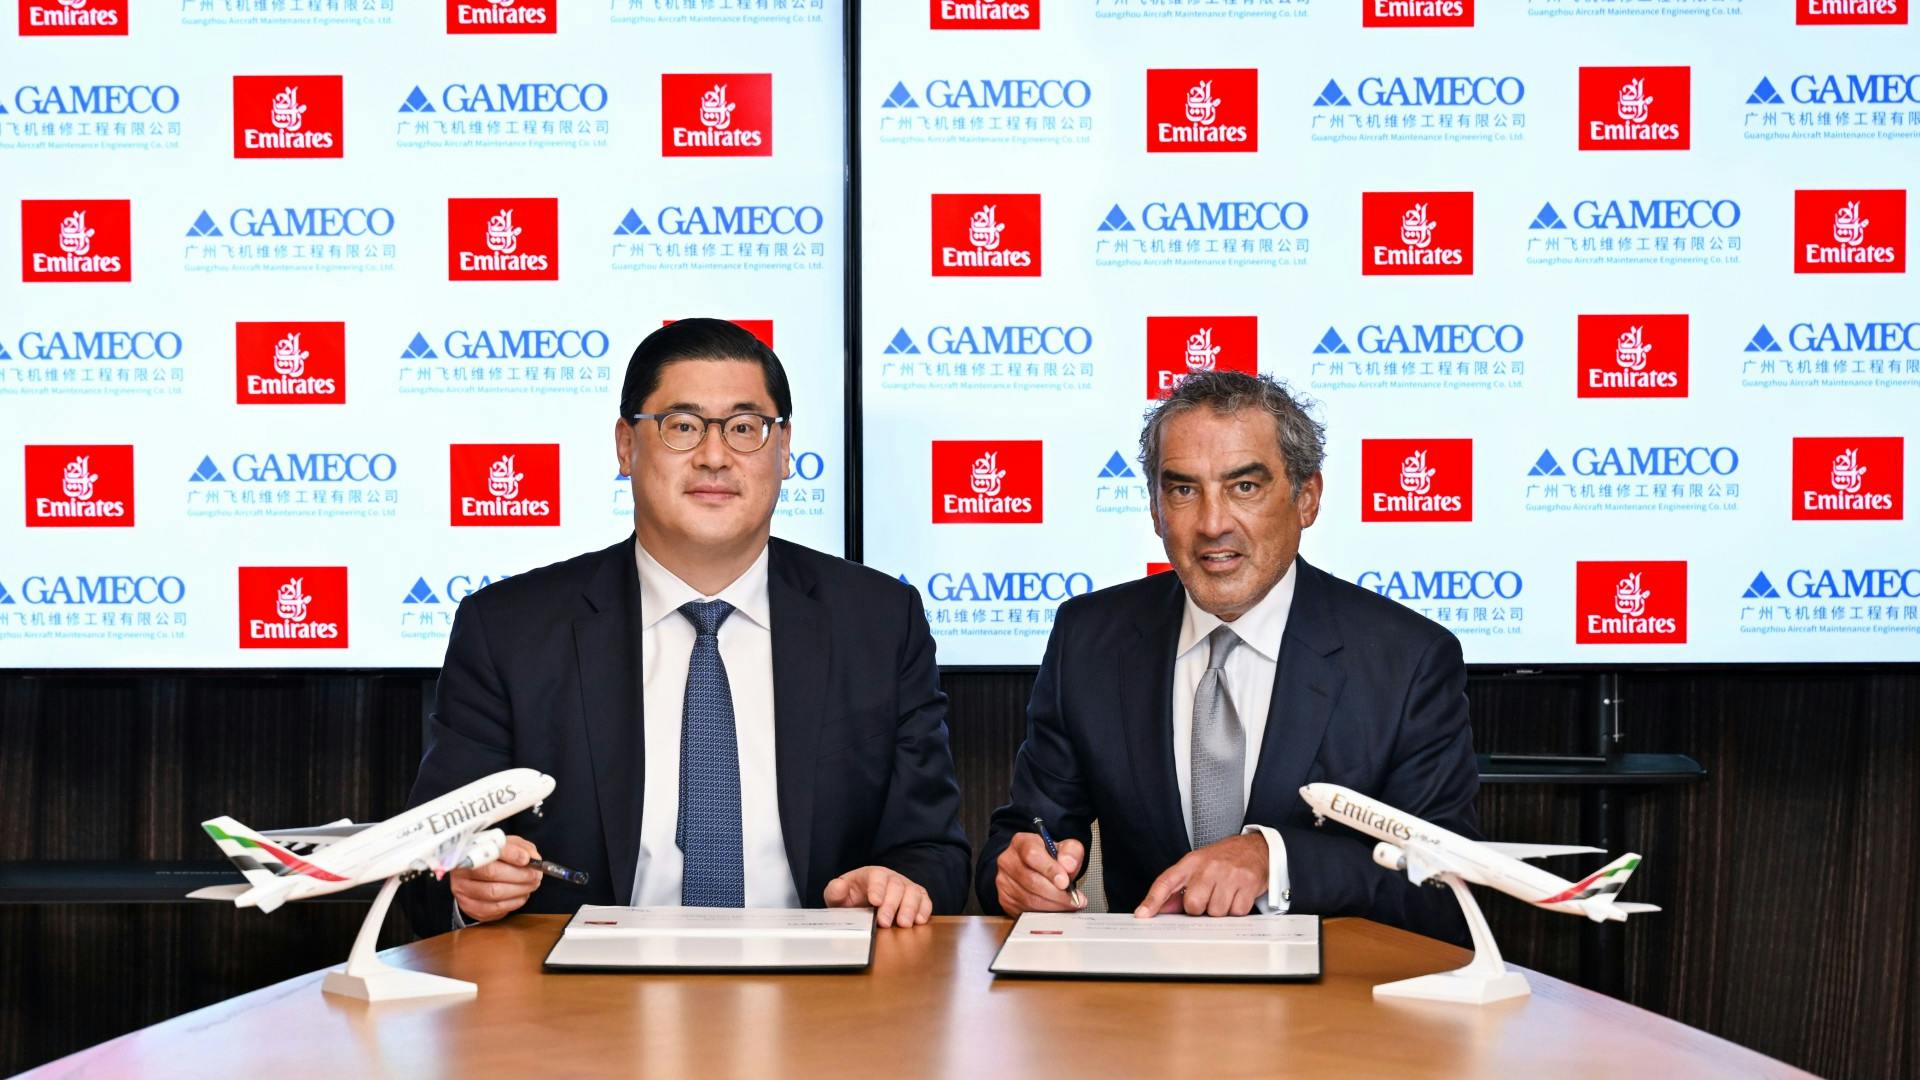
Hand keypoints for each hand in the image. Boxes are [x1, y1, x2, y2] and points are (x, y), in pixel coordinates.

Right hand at [450, 835, 542, 922]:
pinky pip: (494, 908)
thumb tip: (533, 858)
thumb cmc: (495, 857)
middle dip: (519, 875)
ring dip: (519, 890)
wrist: (478, 873)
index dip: (511, 854)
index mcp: (468, 850)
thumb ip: (521, 847)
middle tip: (536, 875)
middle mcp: (461, 871)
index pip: (489, 850)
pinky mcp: (469, 907)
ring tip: (532, 885)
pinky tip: (522, 895)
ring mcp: (463, 891)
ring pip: (493, 893)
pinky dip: (513, 903)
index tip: (527, 859)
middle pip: (491, 873)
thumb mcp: (508, 845)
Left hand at [824, 866, 932, 927]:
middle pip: (896, 886)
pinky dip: (924, 910)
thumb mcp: (837, 896)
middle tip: (885, 922)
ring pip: (913, 892)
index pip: (877, 877)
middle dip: (892, 904)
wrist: (863, 903)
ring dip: (910, 908)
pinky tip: (919, 921)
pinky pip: (925, 901)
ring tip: (904, 924)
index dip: (877, 888)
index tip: (875, 901)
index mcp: (871, 875)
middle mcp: (892, 879)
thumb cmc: (852, 898)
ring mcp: (906, 887)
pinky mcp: (917, 898)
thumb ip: (835, 891)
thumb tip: (839, 887)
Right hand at [993, 832, 1087, 915]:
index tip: (1065, 882)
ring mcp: (1004, 881)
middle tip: (1074, 898)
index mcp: (1022, 842)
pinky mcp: (1005, 899)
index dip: (1050, 869)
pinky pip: (1026, 911)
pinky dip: (1045, 912)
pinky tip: (1056, 908)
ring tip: (1069, 904)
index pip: (1032, 854)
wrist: (1037, 869)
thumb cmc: (1050, 858)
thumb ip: (1071, 852)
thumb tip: (1068, 865)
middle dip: (1057, 894)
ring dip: (1053, 905)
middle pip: (1032, 880)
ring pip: (1030, 899)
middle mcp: (1008, 860)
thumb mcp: (1065, 848)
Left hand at [1134, 832, 1267, 917]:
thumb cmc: (1224, 859)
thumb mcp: (1198, 867)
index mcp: (1191, 862)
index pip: (1166, 882)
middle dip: (1200, 909)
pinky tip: (1237, 895)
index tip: (1142, 914)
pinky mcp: (1247, 883)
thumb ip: (1177, 890)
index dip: (1152, 900)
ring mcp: (1228, 874)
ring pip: (1215, 912)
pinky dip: (1236, 909)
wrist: (1256, 847)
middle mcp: (1208, 867)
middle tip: (1208, 898)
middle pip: (1193, 905)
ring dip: (1220, 910)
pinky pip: (1236, 912)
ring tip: (1224, 894)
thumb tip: (1159, 910)